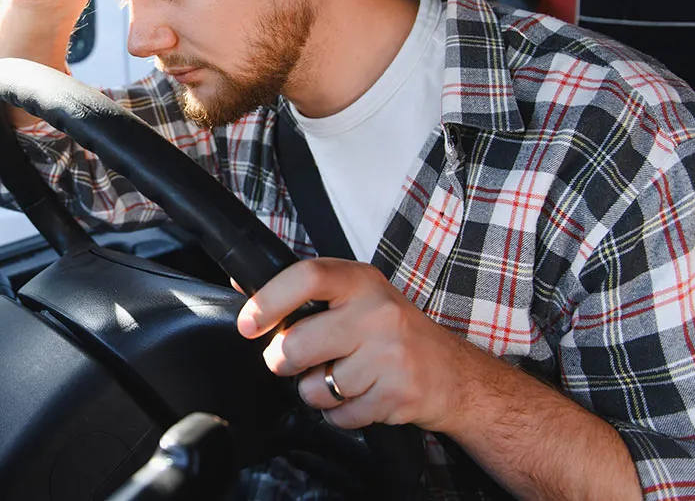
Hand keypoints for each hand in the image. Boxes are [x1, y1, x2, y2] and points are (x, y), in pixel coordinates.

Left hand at [237, 258, 475, 431]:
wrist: (454, 374)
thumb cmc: (392, 331)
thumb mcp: (356, 297)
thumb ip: (306, 293)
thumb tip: (241, 281)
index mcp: (361, 281)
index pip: (307, 277)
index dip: (269, 301)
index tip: (248, 323)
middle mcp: (378, 312)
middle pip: (299, 344)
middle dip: (283, 361)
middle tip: (290, 361)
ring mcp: (390, 354)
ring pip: (316, 387)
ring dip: (318, 392)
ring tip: (340, 379)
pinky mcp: (397, 393)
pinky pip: (340, 416)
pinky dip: (341, 414)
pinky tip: (361, 396)